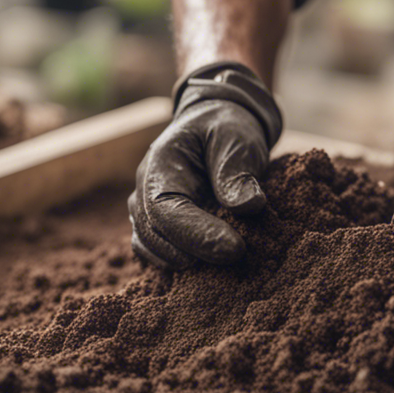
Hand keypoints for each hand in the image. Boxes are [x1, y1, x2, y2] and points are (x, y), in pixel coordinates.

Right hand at [129, 63, 281, 267]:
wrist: (215, 127)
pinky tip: (213, 265)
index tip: (235, 248)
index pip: (165, 209)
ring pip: (152, 248)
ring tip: (226, 265)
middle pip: (153, 234)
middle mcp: (144, 189)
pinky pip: (160, 252)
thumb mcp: (236, 138)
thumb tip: (248, 206)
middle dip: (194, 252)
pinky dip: (183, 261)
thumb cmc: (225, 130)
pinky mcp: (159, 225)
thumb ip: (236, 171)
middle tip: (238, 259)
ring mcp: (147, 210)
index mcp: (159, 164)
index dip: (196, 234)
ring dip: (186, 261)